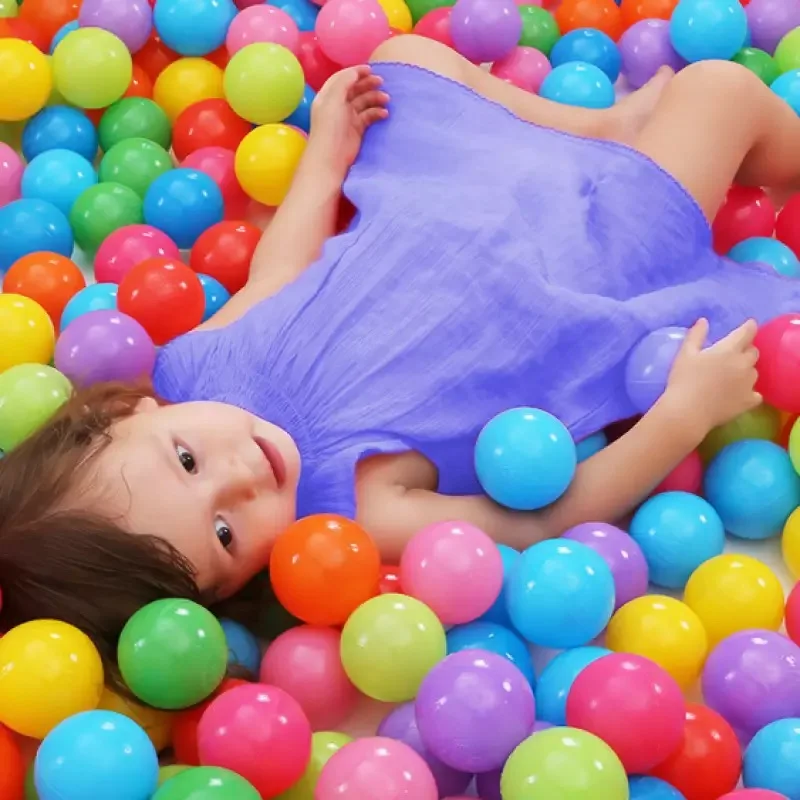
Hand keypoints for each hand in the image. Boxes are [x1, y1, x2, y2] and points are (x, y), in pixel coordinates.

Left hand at [310, 65, 388, 173]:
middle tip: (381, 82)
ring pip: (364, 102)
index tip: (371, 69)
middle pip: (355, 89)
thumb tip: (356, 72)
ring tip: (386, 99)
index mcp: (329, 96)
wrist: (331, 158)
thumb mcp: (334, 100)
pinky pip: (369, 116)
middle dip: (368, 84)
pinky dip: (377, 113)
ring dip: (375, 98)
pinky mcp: (357, 129)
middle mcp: (338, 104)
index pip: (343, 78)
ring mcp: (348, 117)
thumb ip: (344, 82)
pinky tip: (384, 114)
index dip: (356, 72)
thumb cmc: (329, 127)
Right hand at [664, 318, 760, 434]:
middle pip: (753, 352)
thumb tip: (703, 321)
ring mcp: (748, 384)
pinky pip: (755, 394)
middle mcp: (744, 364)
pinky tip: (739, 394)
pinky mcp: (748, 401)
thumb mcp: (684, 354)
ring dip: (746, 370)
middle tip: (734, 353)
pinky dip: (749, 392)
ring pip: (754, 372)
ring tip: (732, 376)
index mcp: (729, 350)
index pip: (747, 332)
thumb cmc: (683, 380)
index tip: (749, 324)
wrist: (687, 412)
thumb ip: (695, 335)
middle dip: (746, 350)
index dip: (749, 327)